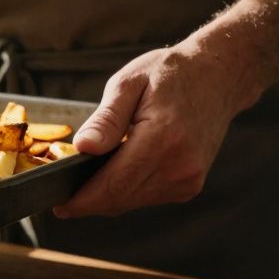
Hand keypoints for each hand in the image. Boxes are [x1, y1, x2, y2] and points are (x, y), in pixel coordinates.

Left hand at [53, 45, 255, 218]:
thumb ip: (106, 119)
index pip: (113, 184)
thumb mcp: (129, 83)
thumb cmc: (170, 73)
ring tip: (85, 181)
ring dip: (107, 196)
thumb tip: (83, 148)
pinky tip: (115, 174)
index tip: (59, 205)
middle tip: (61, 195)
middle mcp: (179, 165)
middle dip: (88, 201)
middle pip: (120, 199)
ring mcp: (188, 178)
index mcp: (162, 138)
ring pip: (132, 202)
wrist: (219, 77)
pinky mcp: (190, 184)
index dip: (82, 200)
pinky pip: (147, 197)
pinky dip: (127, 190)